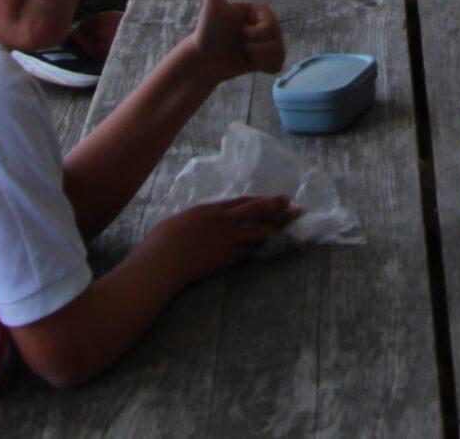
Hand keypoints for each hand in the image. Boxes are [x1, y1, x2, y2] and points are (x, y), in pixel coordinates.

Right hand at [169, 195, 300, 277]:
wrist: (164, 259)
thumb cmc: (164, 237)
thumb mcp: (185, 219)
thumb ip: (201, 218)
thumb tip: (205, 220)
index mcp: (213, 209)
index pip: (244, 202)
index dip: (261, 200)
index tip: (275, 199)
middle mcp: (225, 223)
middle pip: (258, 212)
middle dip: (277, 208)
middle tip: (294, 205)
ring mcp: (228, 242)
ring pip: (259, 233)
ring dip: (277, 228)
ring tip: (291, 225)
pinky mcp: (227, 259)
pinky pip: (248, 252)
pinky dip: (259, 248)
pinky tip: (269, 246)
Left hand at [190, 0, 283, 86]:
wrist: (202, 61)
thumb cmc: (206, 32)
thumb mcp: (212, 7)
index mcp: (258, 10)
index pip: (272, 24)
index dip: (257, 33)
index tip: (240, 33)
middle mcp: (264, 24)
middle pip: (278, 39)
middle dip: (257, 47)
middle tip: (239, 45)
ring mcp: (265, 42)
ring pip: (279, 53)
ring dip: (260, 59)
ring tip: (243, 56)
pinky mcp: (263, 59)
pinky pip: (277, 65)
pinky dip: (265, 67)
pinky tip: (250, 66)